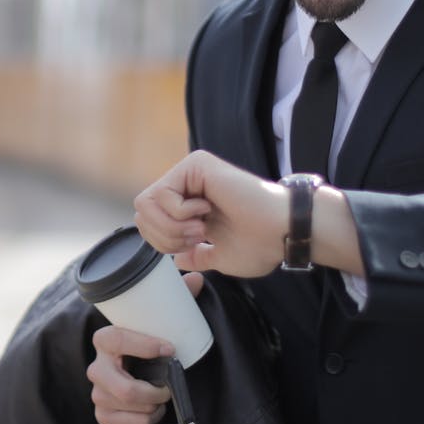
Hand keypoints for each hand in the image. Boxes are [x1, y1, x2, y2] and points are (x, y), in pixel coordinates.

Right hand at [85, 273, 202, 423]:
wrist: (136, 373)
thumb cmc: (149, 347)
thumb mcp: (161, 322)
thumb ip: (177, 298)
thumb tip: (195, 279)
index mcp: (106, 340)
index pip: (114, 339)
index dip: (142, 345)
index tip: (169, 349)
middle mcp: (97, 367)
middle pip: (121, 387)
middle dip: (152, 391)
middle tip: (168, 388)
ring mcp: (98, 392)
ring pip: (125, 407)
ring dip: (150, 407)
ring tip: (161, 400)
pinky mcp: (102, 414)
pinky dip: (141, 422)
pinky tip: (150, 413)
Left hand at [133, 150, 288, 278]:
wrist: (281, 232)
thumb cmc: (260, 244)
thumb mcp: (219, 257)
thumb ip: (196, 255)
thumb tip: (177, 259)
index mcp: (191, 205)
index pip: (147, 222)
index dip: (161, 244)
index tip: (193, 247)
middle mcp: (187, 184)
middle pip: (141, 213)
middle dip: (164, 237)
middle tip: (198, 238)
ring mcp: (190, 172)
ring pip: (146, 203)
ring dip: (172, 226)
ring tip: (202, 227)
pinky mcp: (196, 164)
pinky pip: (163, 193)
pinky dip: (181, 213)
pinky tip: (207, 210)